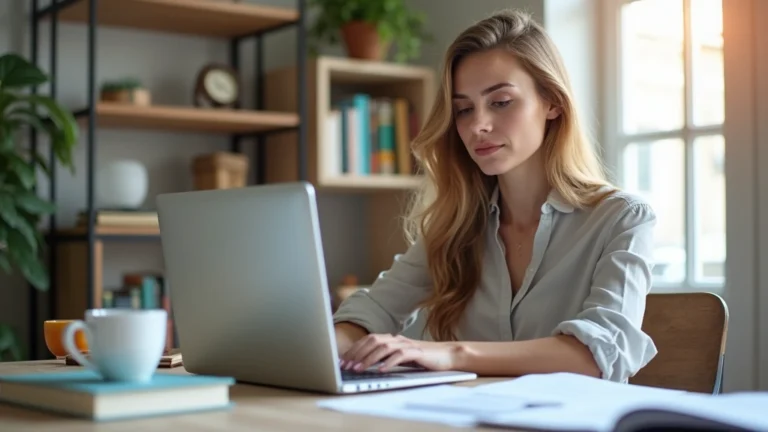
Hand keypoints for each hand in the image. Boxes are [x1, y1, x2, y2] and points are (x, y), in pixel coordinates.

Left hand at [339, 333, 459, 372]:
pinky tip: (381, 370)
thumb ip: (384, 357)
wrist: (446, 355)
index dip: (354, 349)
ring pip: (384, 347)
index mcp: (392, 338)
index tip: (343, 361)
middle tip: (347, 366)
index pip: (368, 340)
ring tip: (359, 369)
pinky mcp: (417, 352)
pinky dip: (388, 362)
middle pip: (373, 341)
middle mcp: (397, 338)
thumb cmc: (422, 358)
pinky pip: (400, 355)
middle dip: (357, 353)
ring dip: (369, 358)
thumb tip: (363, 365)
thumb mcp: (400, 357)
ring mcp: (407, 344)